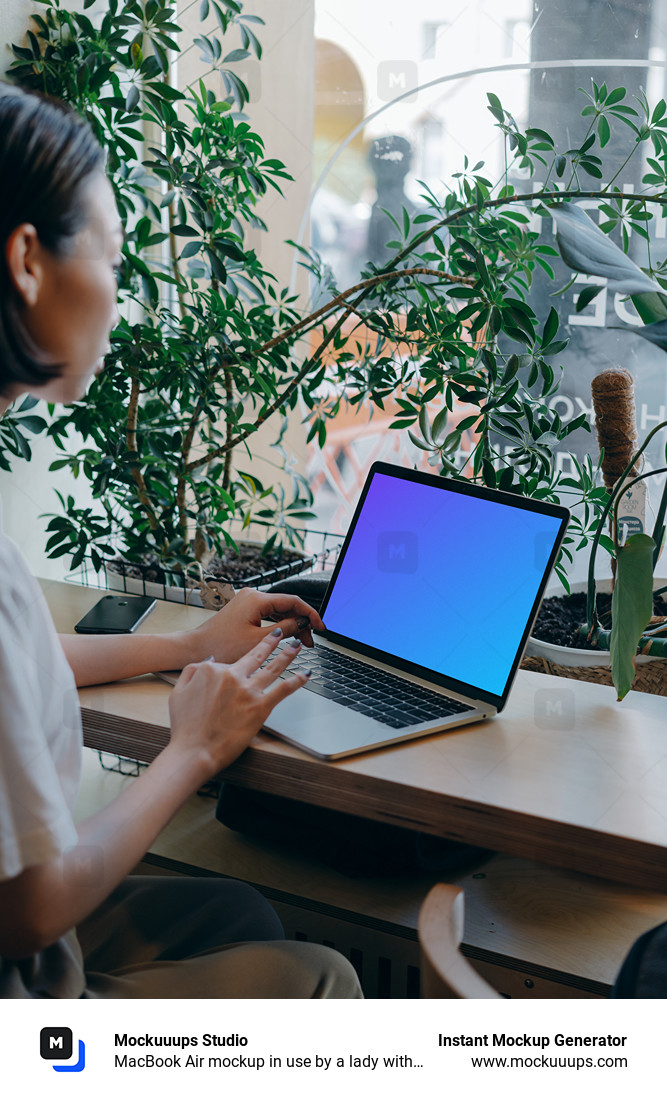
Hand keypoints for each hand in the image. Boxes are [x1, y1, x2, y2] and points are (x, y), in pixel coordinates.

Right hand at [167, 630, 308, 776]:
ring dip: (287, 654)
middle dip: (271, 642)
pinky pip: (283, 689)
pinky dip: (297, 680)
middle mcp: (232, 676)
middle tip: (280, 634)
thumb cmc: (185, 727)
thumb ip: (192, 671)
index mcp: (212, 670)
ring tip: (297, 646)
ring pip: (273, 667)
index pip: (230, 662)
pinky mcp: (261, 707)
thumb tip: (210, 661)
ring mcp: (248, 690)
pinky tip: (306, 674)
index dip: (235, 667)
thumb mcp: (178, 691)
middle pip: (256, 655)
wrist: (194, 751)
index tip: (244, 662)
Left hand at [181, 586, 323, 664]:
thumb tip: (302, 624)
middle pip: (286, 605)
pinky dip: (279, 625)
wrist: (195, 648)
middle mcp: (252, 596)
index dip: (310, 614)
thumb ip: (285, 629)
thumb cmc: (222, 646)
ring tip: (301, 642)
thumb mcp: (259, 641)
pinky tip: (286, 637)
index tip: (320, 627)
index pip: (293, 601)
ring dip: (291, 625)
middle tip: (310, 641)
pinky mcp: (243, 611)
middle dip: (301, 622)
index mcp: (257, 599)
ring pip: (278, 610)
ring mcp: (247, 603)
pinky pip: (268, 615)